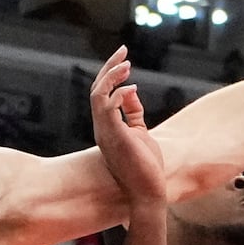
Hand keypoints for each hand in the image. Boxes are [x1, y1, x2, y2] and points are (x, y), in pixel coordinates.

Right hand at [88, 49, 164, 207]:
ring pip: (98, 95)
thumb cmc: (145, 167)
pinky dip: (117, 93)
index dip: (110, 74)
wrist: (147, 194)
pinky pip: (107, 108)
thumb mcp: (140, 132)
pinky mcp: (114, 137)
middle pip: (96, 90)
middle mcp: (101, 128)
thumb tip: (130, 89)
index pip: (101, 94)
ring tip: (127, 63)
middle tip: (124, 50)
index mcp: (106, 127)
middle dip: (109, 68)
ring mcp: (106, 133)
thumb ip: (133, 112)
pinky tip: (132, 87)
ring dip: (111, 76)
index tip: (125, 60)